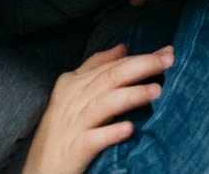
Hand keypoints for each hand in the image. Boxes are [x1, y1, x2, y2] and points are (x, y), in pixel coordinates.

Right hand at [22, 43, 171, 173]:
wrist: (39, 169)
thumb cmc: (60, 130)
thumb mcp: (72, 94)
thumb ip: (95, 68)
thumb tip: (122, 47)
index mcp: (73, 85)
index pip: (111, 65)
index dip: (140, 56)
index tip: (167, 52)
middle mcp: (73, 102)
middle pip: (110, 77)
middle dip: (141, 65)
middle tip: (169, 60)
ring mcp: (72, 126)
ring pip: (103, 104)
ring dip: (130, 96)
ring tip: (156, 91)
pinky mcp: (72, 150)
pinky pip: (92, 140)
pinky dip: (109, 133)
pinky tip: (128, 129)